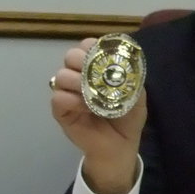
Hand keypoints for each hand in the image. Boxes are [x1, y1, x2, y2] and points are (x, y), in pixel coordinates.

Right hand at [50, 39, 146, 193]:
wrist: (120, 146)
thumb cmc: (127, 119)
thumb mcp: (137, 96)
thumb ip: (132, 79)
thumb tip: (124, 66)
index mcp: (96, 69)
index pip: (87, 46)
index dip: (93, 47)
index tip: (104, 57)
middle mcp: (79, 77)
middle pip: (71, 55)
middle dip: (82, 61)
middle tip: (95, 75)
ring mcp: (68, 93)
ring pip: (61, 75)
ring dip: (77, 81)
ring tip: (92, 95)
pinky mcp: (61, 111)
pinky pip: (58, 98)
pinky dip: (71, 99)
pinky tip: (85, 108)